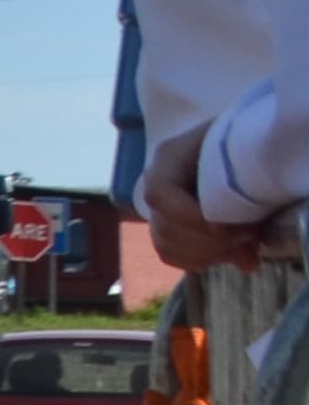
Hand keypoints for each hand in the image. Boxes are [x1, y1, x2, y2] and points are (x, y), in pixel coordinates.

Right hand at [147, 128, 279, 270]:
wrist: (242, 145)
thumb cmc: (242, 144)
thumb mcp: (246, 159)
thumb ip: (246, 198)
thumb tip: (246, 260)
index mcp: (169, 158)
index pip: (159, 193)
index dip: (188, 216)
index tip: (224, 229)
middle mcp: (157, 185)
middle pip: (164, 227)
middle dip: (208, 241)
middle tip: (247, 236)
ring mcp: (160, 208)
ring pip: (166, 245)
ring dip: (206, 253)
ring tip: (240, 245)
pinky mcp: (169, 227)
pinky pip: (172, 255)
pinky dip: (200, 260)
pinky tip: (226, 251)